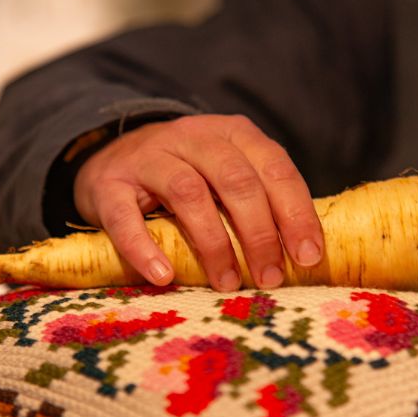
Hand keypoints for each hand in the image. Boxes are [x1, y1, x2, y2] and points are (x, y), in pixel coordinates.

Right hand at [73, 114, 323, 289]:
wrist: (111, 156)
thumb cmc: (186, 176)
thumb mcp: (226, 175)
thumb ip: (260, 200)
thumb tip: (304, 254)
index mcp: (233, 133)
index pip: (274, 168)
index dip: (295, 213)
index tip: (308, 257)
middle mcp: (193, 137)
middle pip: (235, 180)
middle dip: (259, 233)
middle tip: (269, 277)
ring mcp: (149, 156)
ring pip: (188, 193)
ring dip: (213, 243)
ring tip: (226, 282)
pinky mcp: (109, 182)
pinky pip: (125, 215)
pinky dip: (144, 247)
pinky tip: (162, 275)